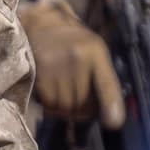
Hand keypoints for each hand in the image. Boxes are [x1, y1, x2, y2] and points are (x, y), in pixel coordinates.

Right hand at [20, 0, 124, 127]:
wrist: (40, 26)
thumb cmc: (73, 43)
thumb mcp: (93, 51)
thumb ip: (102, 78)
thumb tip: (108, 116)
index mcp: (95, 51)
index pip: (106, 84)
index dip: (110, 105)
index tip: (113, 123)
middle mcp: (75, 57)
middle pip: (83, 102)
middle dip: (82, 109)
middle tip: (80, 105)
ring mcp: (53, 65)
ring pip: (65, 105)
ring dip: (65, 109)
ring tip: (65, 98)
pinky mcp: (36, 72)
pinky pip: (48, 102)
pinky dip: (51, 105)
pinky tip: (52, 94)